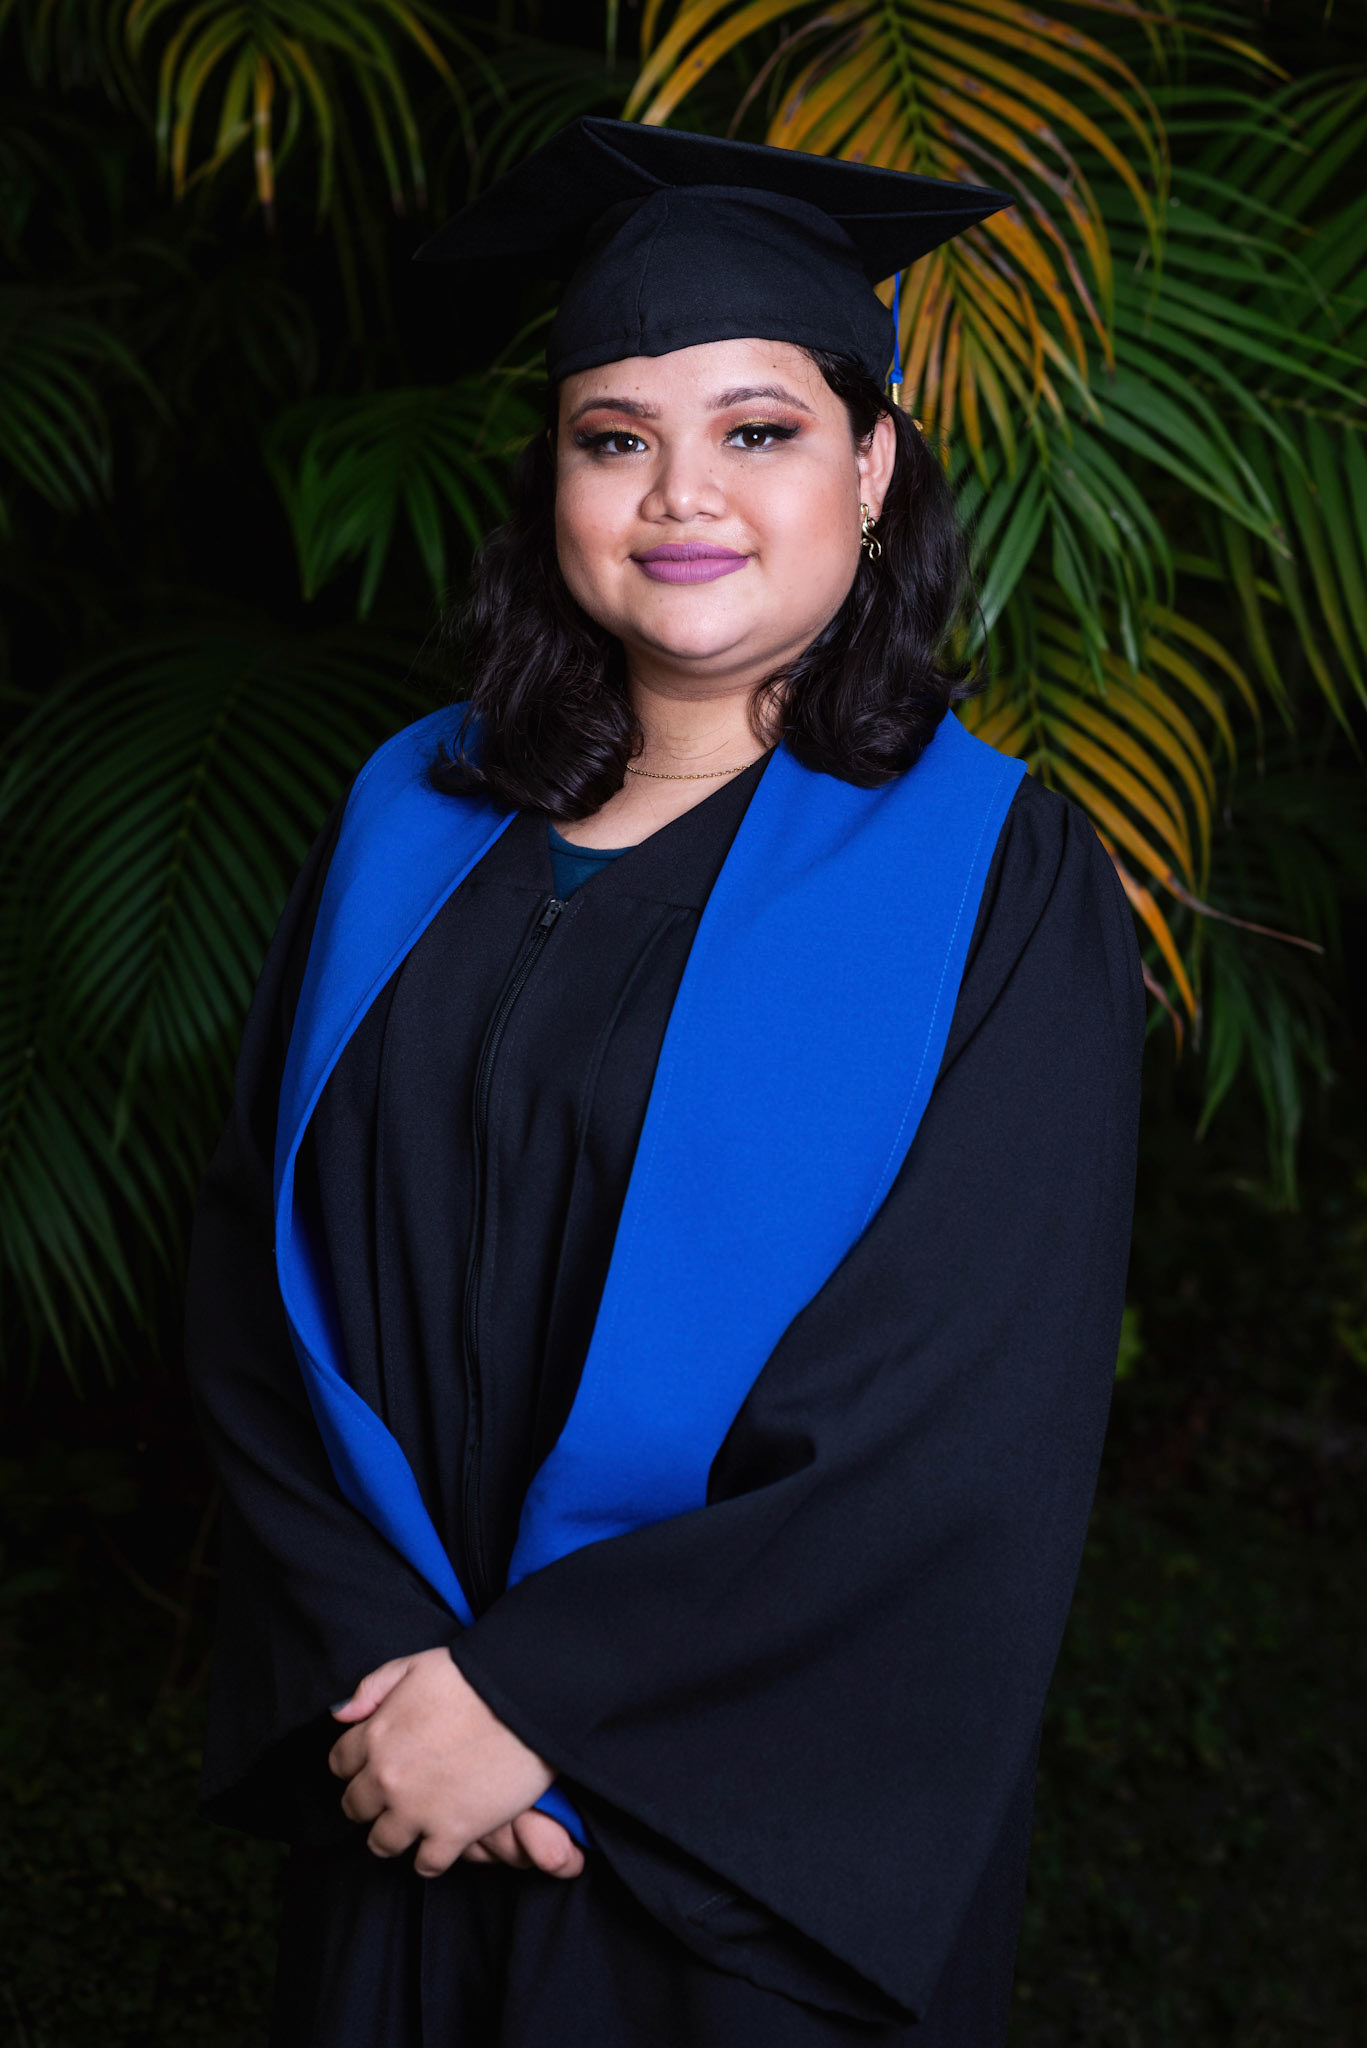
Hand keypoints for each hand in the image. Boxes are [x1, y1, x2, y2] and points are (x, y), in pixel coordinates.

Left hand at [328, 1648, 561, 1878]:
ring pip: (382, 1843)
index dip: (354, 1763)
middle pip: (354, 1807)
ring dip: (392, 1833)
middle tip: (392, 1794)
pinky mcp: (453, 1834)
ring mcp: (418, 1811)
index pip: (339, 1764)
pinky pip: (426, 1865)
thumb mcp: (415, 1665)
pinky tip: (439, 1842)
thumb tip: (342, 1715)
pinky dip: (429, 1858)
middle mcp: (388, 1779)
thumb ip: (372, 1688)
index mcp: (376, 1736)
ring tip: (411, 1822)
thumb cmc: (473, 1676)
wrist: (525, 1698)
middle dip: (368, 1801)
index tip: (371, 1764)